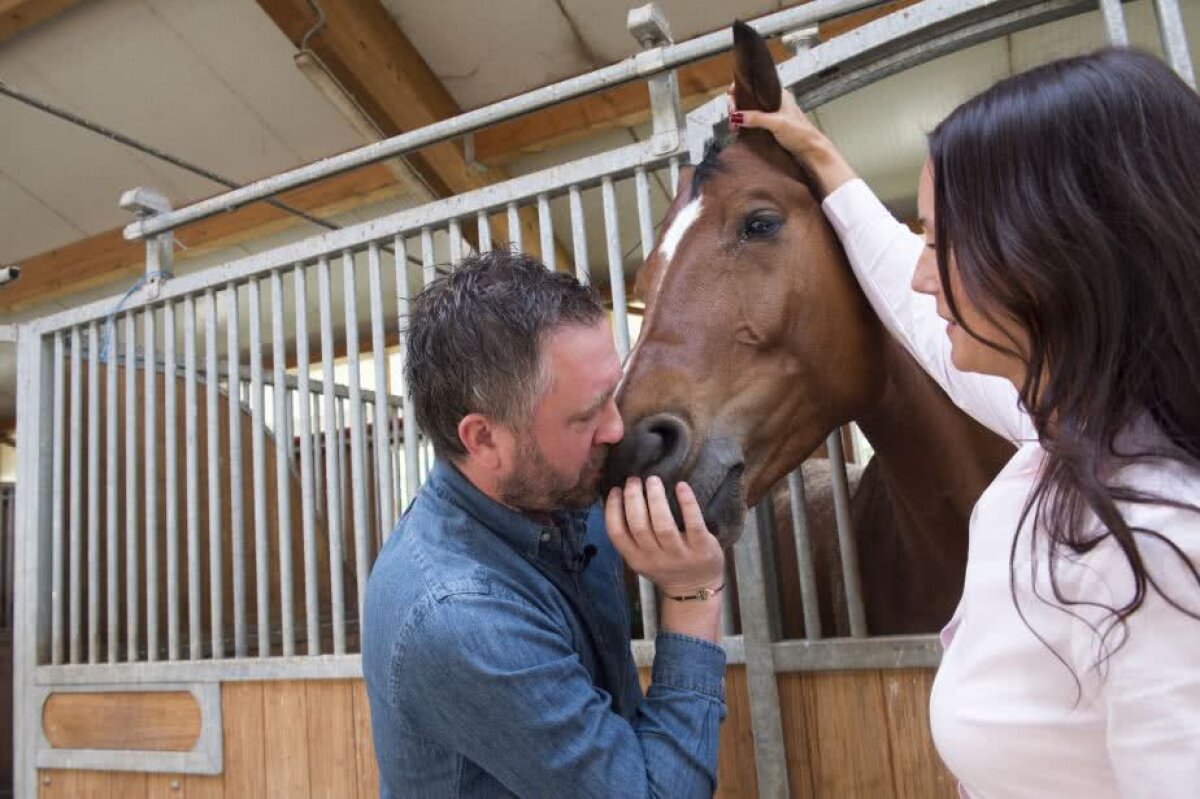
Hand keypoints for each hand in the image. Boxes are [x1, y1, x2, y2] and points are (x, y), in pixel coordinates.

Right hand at [604, 476, 723, 596]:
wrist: (696, 589)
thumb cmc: (665, 566)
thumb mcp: (642, 559)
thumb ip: (631, 537)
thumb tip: (619, 497)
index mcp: (636, 559)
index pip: (617, 534)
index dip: (613, 509)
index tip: (615, 490)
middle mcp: (656, 558)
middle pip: (639, 526)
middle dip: (634, 498)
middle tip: (634, 480)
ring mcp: (680, 555)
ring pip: (663, 525)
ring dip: (656, 498)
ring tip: (653, 480)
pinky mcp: (702, 549)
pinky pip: (693, 523)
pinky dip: (686, 502)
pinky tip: (681, 486)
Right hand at [728, 85, 824, 156]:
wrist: (811, 151)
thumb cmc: (801, 133)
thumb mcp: (777, 123)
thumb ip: (757, 118)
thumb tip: (736, 116)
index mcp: (776, 94)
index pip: (753, 86)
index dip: (739, 91)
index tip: (732, 103)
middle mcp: (772, 102)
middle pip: (747, 99)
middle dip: (736, 107)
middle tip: (731, 119)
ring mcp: (771, 115)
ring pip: (748, 111)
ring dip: (738, 118)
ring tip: (734, 128)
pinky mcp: (769, 127)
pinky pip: (752, 123)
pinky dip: (744, 127)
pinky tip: (739, 132)